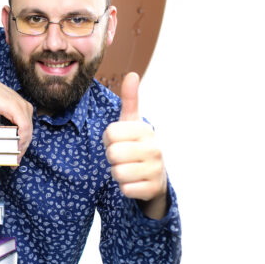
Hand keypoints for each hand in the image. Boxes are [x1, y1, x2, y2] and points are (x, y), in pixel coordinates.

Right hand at [0, 77, 32, 161]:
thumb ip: (5, 122)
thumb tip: (4, 140)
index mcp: (22, 107)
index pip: (27, 129)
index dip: (23, 144)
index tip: (17, 157)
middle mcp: (25, 106)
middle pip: (29, 132)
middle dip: (23, 148)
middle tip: (15, 162)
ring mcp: (22, 106)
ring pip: (28, 132)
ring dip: (22, 147)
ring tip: (14, 158)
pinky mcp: (17, 108)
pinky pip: (24, 128)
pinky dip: (21, 140)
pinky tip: (16, 148)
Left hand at [104, 72, 167, 218]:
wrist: (155, 177)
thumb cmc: (138, 147)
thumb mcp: (133, 124)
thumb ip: (130, 100)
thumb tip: (132, 74)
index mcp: (146, 130)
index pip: (110, 133)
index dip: (109, 139)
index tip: (119, 141)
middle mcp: (154, 148)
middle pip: (113, 153)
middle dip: (112, 157)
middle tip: (122, 157)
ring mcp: (155, 169)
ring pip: (118, 173)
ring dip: (117, 173)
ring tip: (128, 169)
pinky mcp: (152, 189)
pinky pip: (126, 189)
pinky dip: (125, 188)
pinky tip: (134, 182)